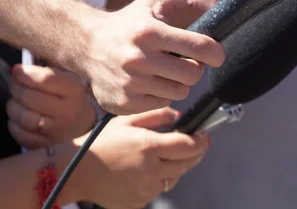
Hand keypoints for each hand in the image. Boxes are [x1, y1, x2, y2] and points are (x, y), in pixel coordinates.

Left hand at [7, 65, 97, 147]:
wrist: (84, 124)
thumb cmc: (71, 96)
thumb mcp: (69, 78)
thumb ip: (49, 68)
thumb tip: (24, 65)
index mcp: (75, 90)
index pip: (45, 78)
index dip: (26, 73)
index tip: (17, 70)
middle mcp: (67, 111)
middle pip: (30, 97)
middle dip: (16, 88)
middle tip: (15, 84)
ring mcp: (57, 130)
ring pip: (23, 117)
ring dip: (13, 106)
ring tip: (15, 101)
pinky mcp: (46, 145)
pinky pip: (21, 134)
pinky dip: (14, 125)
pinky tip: (18, 118)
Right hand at [74, 108, 209, 208]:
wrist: (74, 172)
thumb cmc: (100, 142)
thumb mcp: (126, 121)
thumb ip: (156, 115)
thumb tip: (179, 116)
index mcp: (149, 147)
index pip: (189, 146)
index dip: (201, 140)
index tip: (204, 135)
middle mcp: (150, 170)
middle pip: (187, 163)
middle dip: (196, 153)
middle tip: (198, 144)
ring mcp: (145, 189)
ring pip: (175, 178)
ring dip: (177, 166)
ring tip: (168, 155)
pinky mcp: (139, 202)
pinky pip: (158, 189)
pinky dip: (159, 179)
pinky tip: (148, 170)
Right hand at [75, 0, 225, 114]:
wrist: (86, 43)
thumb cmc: (132, 19)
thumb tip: (222, 8)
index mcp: (149, 31)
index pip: (199, 47)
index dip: (215, 53)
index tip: (215, 54)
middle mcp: (137, 59)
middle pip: (193, 74)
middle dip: (194, 67)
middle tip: (182, 59)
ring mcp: (129, 84)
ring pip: (180, 92)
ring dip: (178, 81)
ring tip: (163, 68)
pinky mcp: (123, 103)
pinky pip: (162, 104)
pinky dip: (161, 94)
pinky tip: (149, 80)